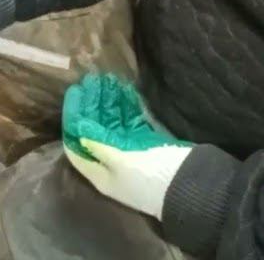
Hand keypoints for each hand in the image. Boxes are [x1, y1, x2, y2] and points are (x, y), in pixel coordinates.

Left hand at [62, 73, 193, 218]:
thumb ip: (99, 144)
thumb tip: (78, 129)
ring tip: (105, 79)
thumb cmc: (151, 177)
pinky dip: (126, 107)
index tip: (75, 94)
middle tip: (91, 80)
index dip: (73, 120)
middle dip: (92, 106)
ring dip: (109, 102)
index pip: (77, 145)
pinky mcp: (146, 143)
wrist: (191, 184)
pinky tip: (123, 89)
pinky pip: (131, 121)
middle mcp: (111, 163)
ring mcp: (129, 152)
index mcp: (100, 173)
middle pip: (95, 131)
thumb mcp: (121, 162)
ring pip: (113, 123)